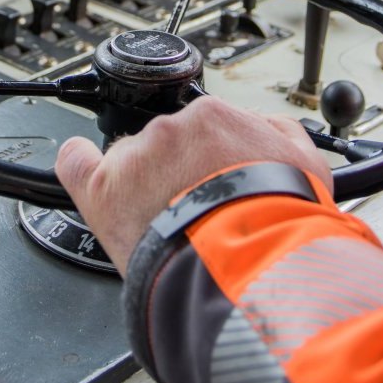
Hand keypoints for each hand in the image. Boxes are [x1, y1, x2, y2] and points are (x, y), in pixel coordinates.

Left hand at [55, 96, 330, 274]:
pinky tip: (79, 162)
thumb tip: (269, 127)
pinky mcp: (105, 190)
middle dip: (176, 173)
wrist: (252, 263)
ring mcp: (135, 159)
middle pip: (164, 146)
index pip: (201, 129)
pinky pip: (76, 164)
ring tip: (167, 224)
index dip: (206, 159)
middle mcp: (171, 130)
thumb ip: (281, 135)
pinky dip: (77, 163)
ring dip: (144, 187)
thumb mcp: (306, 166)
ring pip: (130, 163)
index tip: (211, 178)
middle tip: (193, 210)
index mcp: (215, 119)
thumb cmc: (280, 221)